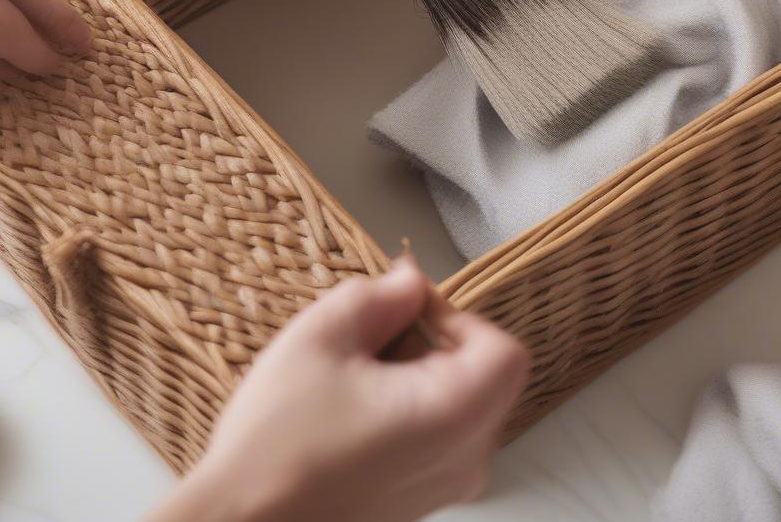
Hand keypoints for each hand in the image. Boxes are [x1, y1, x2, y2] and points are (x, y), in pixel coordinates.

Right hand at [146, 258, 527, 521]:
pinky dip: (404, 405)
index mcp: (455, 415)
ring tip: (351, 374)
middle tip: (369, 337)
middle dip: (429, 342)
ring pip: (457, 400)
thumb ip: (380, 295)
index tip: (404, 310)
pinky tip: (349, 406)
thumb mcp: (322, 336)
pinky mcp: (420, 499)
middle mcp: (465, 459)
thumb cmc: (277, 439)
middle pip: (481, 373)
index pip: (503, 349)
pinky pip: (437, 433)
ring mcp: (445, 486)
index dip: (455, 315)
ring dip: (413, 372)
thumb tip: (411, 280)